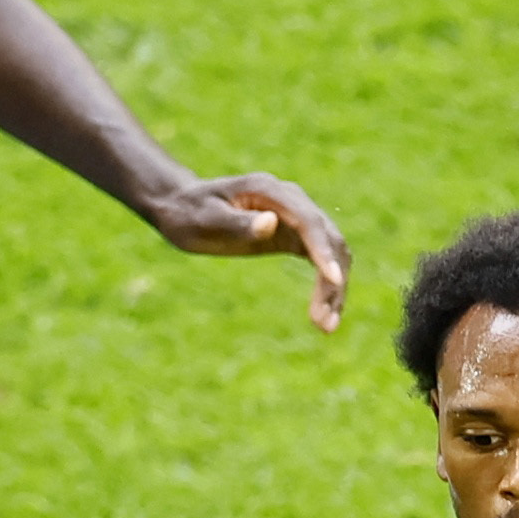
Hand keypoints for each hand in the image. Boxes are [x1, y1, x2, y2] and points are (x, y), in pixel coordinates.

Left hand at [144, 173, 350, 332]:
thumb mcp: (206, 219)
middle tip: (325, 322)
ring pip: (331, 251)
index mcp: (270, 191)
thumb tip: (271, 224)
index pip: (308, 221)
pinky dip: (327, 285)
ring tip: (326, 326)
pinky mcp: (293, 235)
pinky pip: (320, 259)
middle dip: (333, 280)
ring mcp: (295, 218)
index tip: (334, 280)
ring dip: (335, 288)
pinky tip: (323, 313)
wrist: (184, 208)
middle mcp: (291, 200)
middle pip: (328, 238)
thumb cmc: (190, 213)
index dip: (323, 250)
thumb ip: (238, 223)